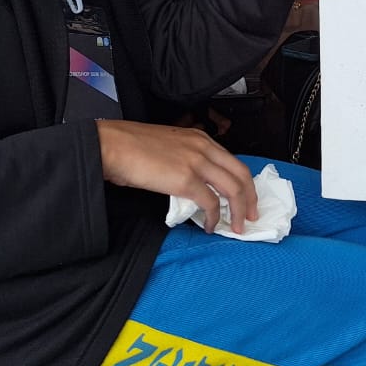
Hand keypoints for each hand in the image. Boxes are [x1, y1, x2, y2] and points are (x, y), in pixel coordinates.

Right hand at [95, 120, 258, 233]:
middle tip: (251, 216)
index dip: (244, 182)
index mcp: (200, 138)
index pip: (233, 161)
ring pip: (232, 189)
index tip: (246, 198)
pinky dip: (214, 218)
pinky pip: (210, 203)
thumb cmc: (132, 147)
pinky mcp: (185, 180)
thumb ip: (185, 159)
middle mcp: (204, 147)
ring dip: (238, 211)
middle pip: (241, 175)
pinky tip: (209, 226)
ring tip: (237, 227)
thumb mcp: (169, 146)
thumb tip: (192, 183)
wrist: (113, 146)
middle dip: (250, 198)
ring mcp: (196, 163)